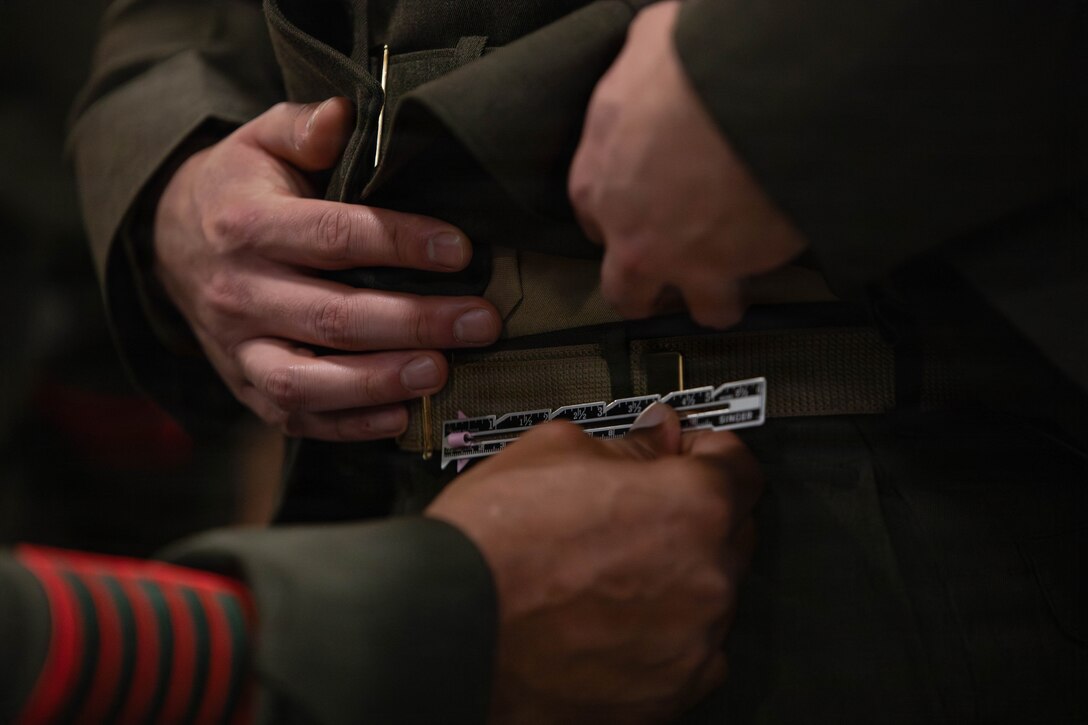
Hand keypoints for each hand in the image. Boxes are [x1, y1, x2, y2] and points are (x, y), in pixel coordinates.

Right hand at [154, 98, 500, 439]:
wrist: (173, 244)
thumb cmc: (241, 189)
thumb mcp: (262, 140)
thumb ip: (304, 127)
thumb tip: (345, 118)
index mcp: (246, 225)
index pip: (332, 237)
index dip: (400, 244)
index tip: (462, 250)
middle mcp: (238, 293)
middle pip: (332, 316)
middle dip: (415, 322)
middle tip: (481, 323)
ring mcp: (239, 348)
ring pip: (307, 381)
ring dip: (380, 382)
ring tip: (442, 371)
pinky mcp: (246, 387)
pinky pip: (296, 419)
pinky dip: (350, 426)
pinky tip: (402, 416)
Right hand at [427, 403, 761, 723]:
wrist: (445, 633)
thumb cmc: (490, 547)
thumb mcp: (554, 451)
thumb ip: (629, 442)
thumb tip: (659, 437)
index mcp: (692, 506)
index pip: (739, 466)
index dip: (709, 453)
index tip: (689, 456)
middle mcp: (708, 578)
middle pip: (731, 531)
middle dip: (694, 514)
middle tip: (636, 511)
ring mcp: (693, 644)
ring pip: (710, 593)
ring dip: (678, 575)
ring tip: (607, 571)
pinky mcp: (669, 694)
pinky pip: (691, 651)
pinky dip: (665, 632)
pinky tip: (611, 617)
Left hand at [569, 1, 807, 328]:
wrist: (753, 90)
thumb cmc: (696, 64)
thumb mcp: (648, 49)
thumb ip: (642, 76)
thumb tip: (657, 63)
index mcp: (598, 178)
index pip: (593, 219)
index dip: (617, 220)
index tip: (636, 218)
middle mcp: (627, 231)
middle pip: (623, 287)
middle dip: (642, 288)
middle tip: (666, 279)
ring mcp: (676, 259)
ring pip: (682, 307)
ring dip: (701, 301)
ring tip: (720, 293)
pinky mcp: (727, 271)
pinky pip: (734, 297)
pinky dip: (749, 290)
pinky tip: (762, 271)